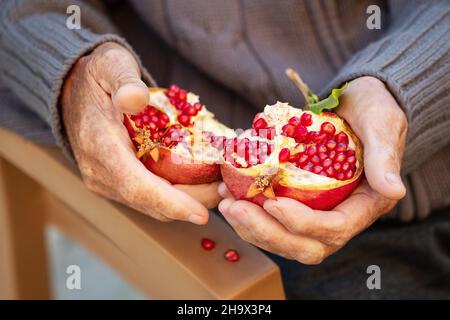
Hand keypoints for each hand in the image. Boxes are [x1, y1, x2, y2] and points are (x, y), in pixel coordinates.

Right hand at [62, 42, 220, 223]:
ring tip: (221, 187)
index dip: (171, 202)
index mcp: (100, 147)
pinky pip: (150, 196)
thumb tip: (136, 99)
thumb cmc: (98, 77)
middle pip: (151, 202)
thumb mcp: (110, 65)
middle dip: (192, 203)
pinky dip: (177, 195)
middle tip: (229, 191)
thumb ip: (123, 80)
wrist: (74, 93)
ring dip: (188, 201)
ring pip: (153, 204)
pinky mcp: (117, 183)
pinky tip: (202, 181)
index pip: (137, 186)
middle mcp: (101, 174)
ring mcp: (108, 182)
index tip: (201, 214)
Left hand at [218, 76, 407, 263]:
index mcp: (364, 205)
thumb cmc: (372, 109)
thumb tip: (393, 190)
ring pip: (283, 239)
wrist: (356, 103)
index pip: (333, 228)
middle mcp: (339, 217)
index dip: (302, 223)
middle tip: (236, 209)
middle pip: (304, 245)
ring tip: (226, 204)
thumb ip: (384, 155)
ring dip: (251, 227)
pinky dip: (249, 214)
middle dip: (267, 232)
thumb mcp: (381, 123)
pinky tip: (229, 194)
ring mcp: (316, 213)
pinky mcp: (298, 203)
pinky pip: (272, 221)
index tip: (274, 203)